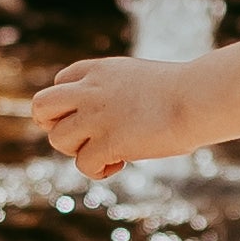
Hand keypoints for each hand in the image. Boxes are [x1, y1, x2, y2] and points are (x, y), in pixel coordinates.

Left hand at [31, 57, 194, 180]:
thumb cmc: (183, 91)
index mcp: (98, 70)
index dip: (69, 106)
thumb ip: (115, 92)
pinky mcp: (107, 142)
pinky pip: (83, 164)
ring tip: (106, 151)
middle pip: (41, 107)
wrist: (198, 98)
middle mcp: (89, 90)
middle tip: (79, 137)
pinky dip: (98, 170)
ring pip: (58, 139)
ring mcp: (96, 116)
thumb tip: (113, 119)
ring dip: (78, 150)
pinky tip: (119, 164)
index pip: (59, 84)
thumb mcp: (139, 79)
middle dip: (53, 125)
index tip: (92, 117)